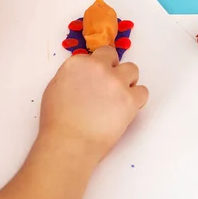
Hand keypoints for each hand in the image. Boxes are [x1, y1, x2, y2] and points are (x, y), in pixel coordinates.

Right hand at [40, 46, 148, 162]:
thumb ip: (72, 75)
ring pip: (133, 69)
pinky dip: (137, 99)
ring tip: (119, 96)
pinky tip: (127, 108)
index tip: (95, 80)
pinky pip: (143, 91)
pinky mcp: (130, 99)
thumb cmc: (57, 120)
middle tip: (108, 86)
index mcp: (78, 63)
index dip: (97, 67)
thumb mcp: (55, 88)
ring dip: (127, 80)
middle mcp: (98, 67)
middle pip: (113, 56)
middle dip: (112, 68)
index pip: (95, 55)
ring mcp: (116, 82)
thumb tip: (84, 76)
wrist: (69, 143)